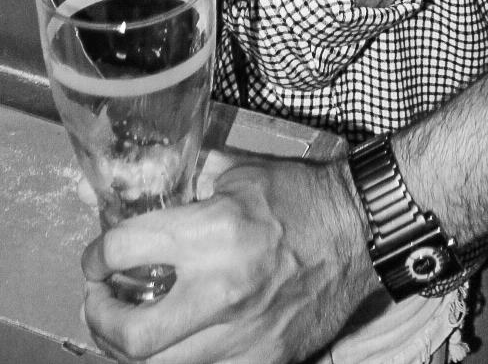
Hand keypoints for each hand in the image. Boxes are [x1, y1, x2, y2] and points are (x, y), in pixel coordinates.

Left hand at [82, 154, 378, 363]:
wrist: (362, 228)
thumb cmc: (301, 195)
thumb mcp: (240, 172)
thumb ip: (191, 183)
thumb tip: (145, 190)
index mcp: (213, 232)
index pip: (124, 252)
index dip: (96, 257)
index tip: (96, 261)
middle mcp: (222, 289)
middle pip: (131, 335)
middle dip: (100, 321)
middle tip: (100, 304)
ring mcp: (244, 335)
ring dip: (135, 349)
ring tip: (134, 327)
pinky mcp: (264, 359)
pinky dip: (183, 359)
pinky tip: (180, 339)